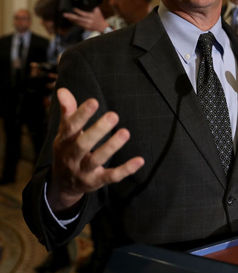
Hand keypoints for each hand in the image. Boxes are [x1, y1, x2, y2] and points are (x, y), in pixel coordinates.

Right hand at [47, 88, 144, 212]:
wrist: (63, 184)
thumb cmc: (68, 149)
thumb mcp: (65, 132)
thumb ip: (68, 111)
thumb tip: (61, 89)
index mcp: (64, 141)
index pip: (71, 127)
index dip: (81, 114)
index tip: (94, 101)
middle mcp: (72, 157)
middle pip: (83, 144)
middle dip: (98, 130)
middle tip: (114, 115)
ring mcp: (84, 171)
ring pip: (97, 160)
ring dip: (111, 147)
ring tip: (125, 132)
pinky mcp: (97, 181)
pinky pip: (112, 176)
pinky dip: (126, 169)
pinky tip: (140, 160)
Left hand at [63, 7, 108, 32]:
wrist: (102, 27)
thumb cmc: (100, 18)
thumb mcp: (98, 12)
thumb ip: (94, 7)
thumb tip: (90, 3)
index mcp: (91, 17)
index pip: (83, 14)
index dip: (78, 11)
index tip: (74, 9)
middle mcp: (88, 21)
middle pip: (78, 19)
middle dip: (71, 16)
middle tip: (65, 14)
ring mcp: (86, 25)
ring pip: (77, 22)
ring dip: (71, 19)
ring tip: (66, 16)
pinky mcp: (85, 28)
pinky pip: (78, 24)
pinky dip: (74, 22)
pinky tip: (71, 20)